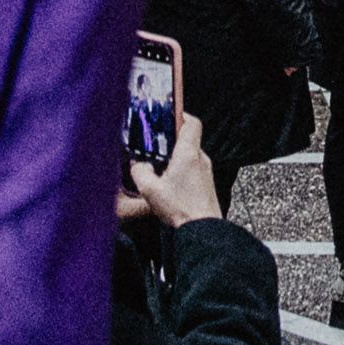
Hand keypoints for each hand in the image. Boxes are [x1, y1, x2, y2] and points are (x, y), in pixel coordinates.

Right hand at [121, 110, 222, 226]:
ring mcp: (206, 172)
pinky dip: (181, 169)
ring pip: (190, 154)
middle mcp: (201, 159)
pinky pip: (193, 168)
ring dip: (175, 156)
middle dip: (171, 139)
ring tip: (158, 165)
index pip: (191, 122)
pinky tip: (168, 182)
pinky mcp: (206, 184)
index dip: (180, 114)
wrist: (203, 230)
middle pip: (188, 138)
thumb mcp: (150, 191)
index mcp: (189, 153)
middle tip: (154, 143)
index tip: (167, 114)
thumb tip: (138, 165)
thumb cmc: (181, 209)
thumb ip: (140, 173)